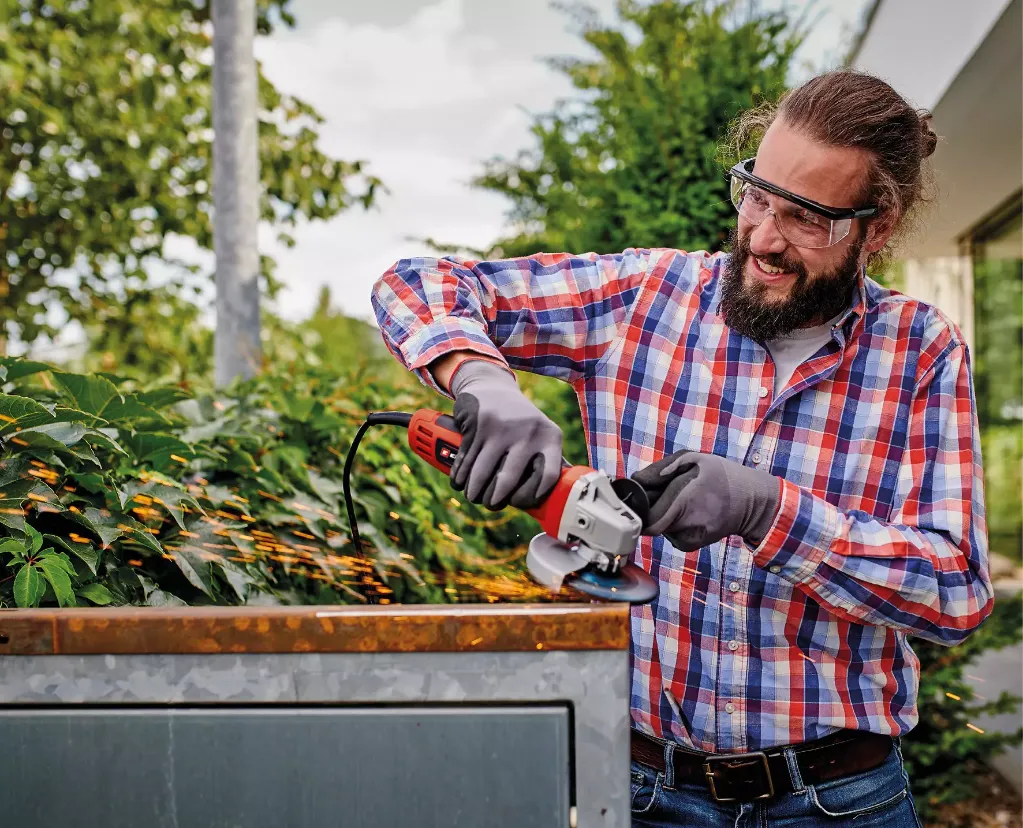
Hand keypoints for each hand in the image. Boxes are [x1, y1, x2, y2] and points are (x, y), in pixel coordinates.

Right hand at [447, 359, 562, 510]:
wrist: (491, 385)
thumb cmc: (519, 421)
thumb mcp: (538, 433)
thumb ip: (542, 460)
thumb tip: (540, 503)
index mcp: (550, 437)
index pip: (548, 475)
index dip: (533, 496)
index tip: (520, 503)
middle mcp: (529, 432)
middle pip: (509, 480)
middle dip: (494, 499)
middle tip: (490, 503)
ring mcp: (503, 427)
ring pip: (482, 472)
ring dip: (473, 490)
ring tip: (473, 496)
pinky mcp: (479, 424)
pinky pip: (467, 459)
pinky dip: (460, 475)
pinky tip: (459, 481)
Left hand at [630, 451, 780, 551]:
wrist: (753, 503)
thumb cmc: (724, 477)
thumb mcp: (696, 459)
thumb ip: (663, 467)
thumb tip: (638, 479)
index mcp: (683, 499)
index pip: (646, 515)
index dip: (639, 504)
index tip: (642, 494)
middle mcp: (684, 523)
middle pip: (649, 523)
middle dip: (649, 510)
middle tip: (659, 496)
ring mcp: (687, 538)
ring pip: (658, 528)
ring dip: (661, 515)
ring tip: (680, 502)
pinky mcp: (689, 546)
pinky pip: (669, 534)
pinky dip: (671, 523)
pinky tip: (688, 513)